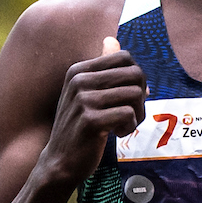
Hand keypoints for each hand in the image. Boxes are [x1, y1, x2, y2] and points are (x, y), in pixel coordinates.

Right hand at [38, 36, 148, 187]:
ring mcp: (83, 100)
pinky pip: (127, 114)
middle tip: (132, 114)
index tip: (130, 97)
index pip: (124, 57)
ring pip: (134, 94)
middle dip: (141, 96)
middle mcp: (79, 80)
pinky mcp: (90, 121)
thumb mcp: (86, 94)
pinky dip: (129, 126)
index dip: (136, 77)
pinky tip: (117, 134)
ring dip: (137, 114)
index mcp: (79, 70)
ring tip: (124, 125)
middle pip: (134, 74)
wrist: (60, 162)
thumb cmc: (79, 129)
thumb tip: (112, 41)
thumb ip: (101, 70)